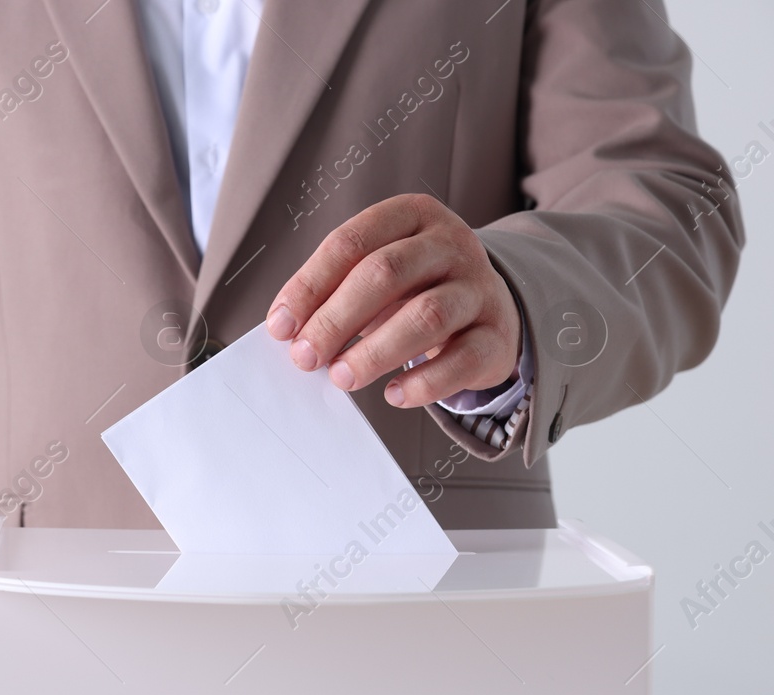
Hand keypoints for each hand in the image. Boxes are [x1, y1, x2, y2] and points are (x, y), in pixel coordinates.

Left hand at [266, 193, 521, 407]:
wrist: (486, 307)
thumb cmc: (414, 289)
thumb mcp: (374, 274)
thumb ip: (333, 292)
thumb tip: (286, 330)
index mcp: (411, 216)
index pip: (350, 243)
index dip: (309, 285)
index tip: (280, 326)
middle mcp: (451, 243)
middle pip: (385, 274)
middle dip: (336, 319)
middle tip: (305, 357)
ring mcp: (479, 287)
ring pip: (427, 315)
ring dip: (375, 351)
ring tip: (342, 377)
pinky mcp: (497, 333)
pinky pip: (462, 359)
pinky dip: (424, 382)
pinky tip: (394, 394)